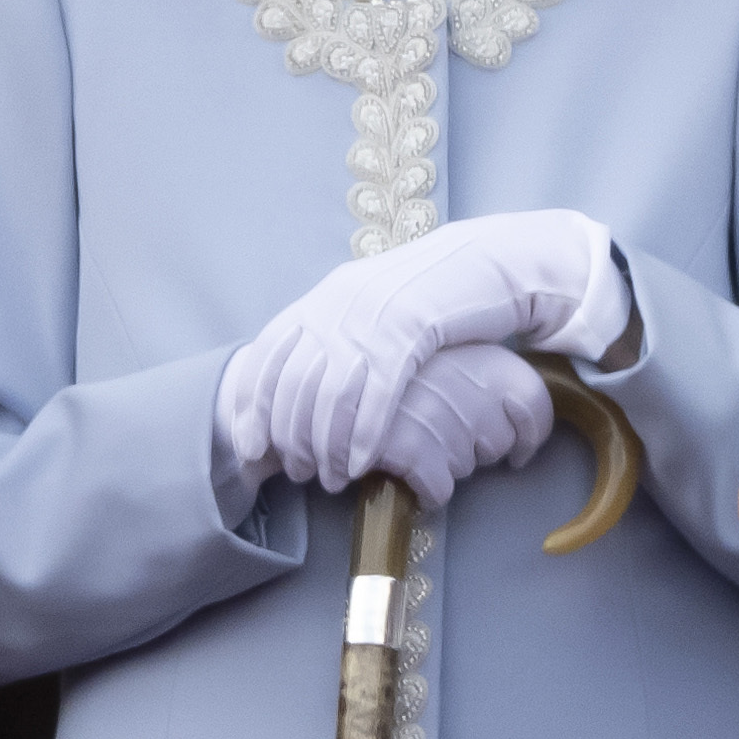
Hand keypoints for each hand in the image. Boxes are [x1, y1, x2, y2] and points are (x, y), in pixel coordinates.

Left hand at [223, 214, 628, 496]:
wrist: (487, 260)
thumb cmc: (431, 292)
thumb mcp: (372, 305)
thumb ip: (337, 332)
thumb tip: (305, 381)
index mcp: (325, 297)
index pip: (268, 354)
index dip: (253, 404)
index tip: (251, 446)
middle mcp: (339, 305)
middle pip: (294, 382)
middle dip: (290, 436)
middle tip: (296, 471)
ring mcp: (372, 318)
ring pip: (331, 394)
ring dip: (326, 445)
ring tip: (331, 478)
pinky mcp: (410, 332)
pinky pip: (376, 393)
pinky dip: (363, 434)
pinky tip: (361, 463)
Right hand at [369, 339, 558, 506]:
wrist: (326, 373)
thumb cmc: (388, 366)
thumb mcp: (438, 351)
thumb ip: (480, 375)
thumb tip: (518, 428)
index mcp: (479, 353)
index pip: (534, 400)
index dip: (530, 433)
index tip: (517, 450)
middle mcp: (466, 381)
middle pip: (498, 442)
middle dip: (475, 449)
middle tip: (440, 435)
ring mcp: (438, 414)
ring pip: (466, 467)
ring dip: (445, 464)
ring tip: (413, 441)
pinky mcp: (410, 447)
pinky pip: (439, 489)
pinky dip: (427, 490)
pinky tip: (407, 473)